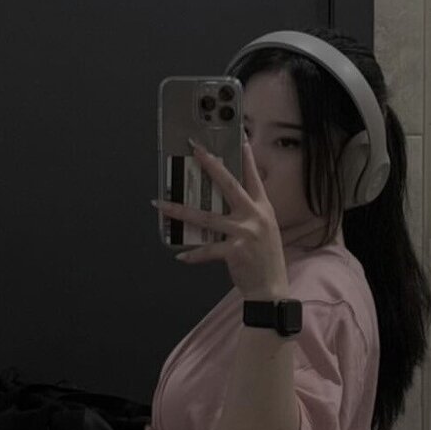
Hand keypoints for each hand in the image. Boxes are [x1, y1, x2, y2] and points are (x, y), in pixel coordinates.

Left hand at [151, 139, 288, 300]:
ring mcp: (244, 233)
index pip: (254, 178)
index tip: (240, 140)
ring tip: (160, 204)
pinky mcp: (234, 251)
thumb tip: (227, 206)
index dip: (247, 158)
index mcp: (262, 210)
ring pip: (206, 217)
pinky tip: (181, 256)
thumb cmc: (265, 261)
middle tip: (195, 150)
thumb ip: (250, 216)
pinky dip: (193, 255)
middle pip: (228, 184)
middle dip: (211, 164)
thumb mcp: (264, 232)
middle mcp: (254, 217)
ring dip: (179, 210)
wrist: (270, 289)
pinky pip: (207, 250)